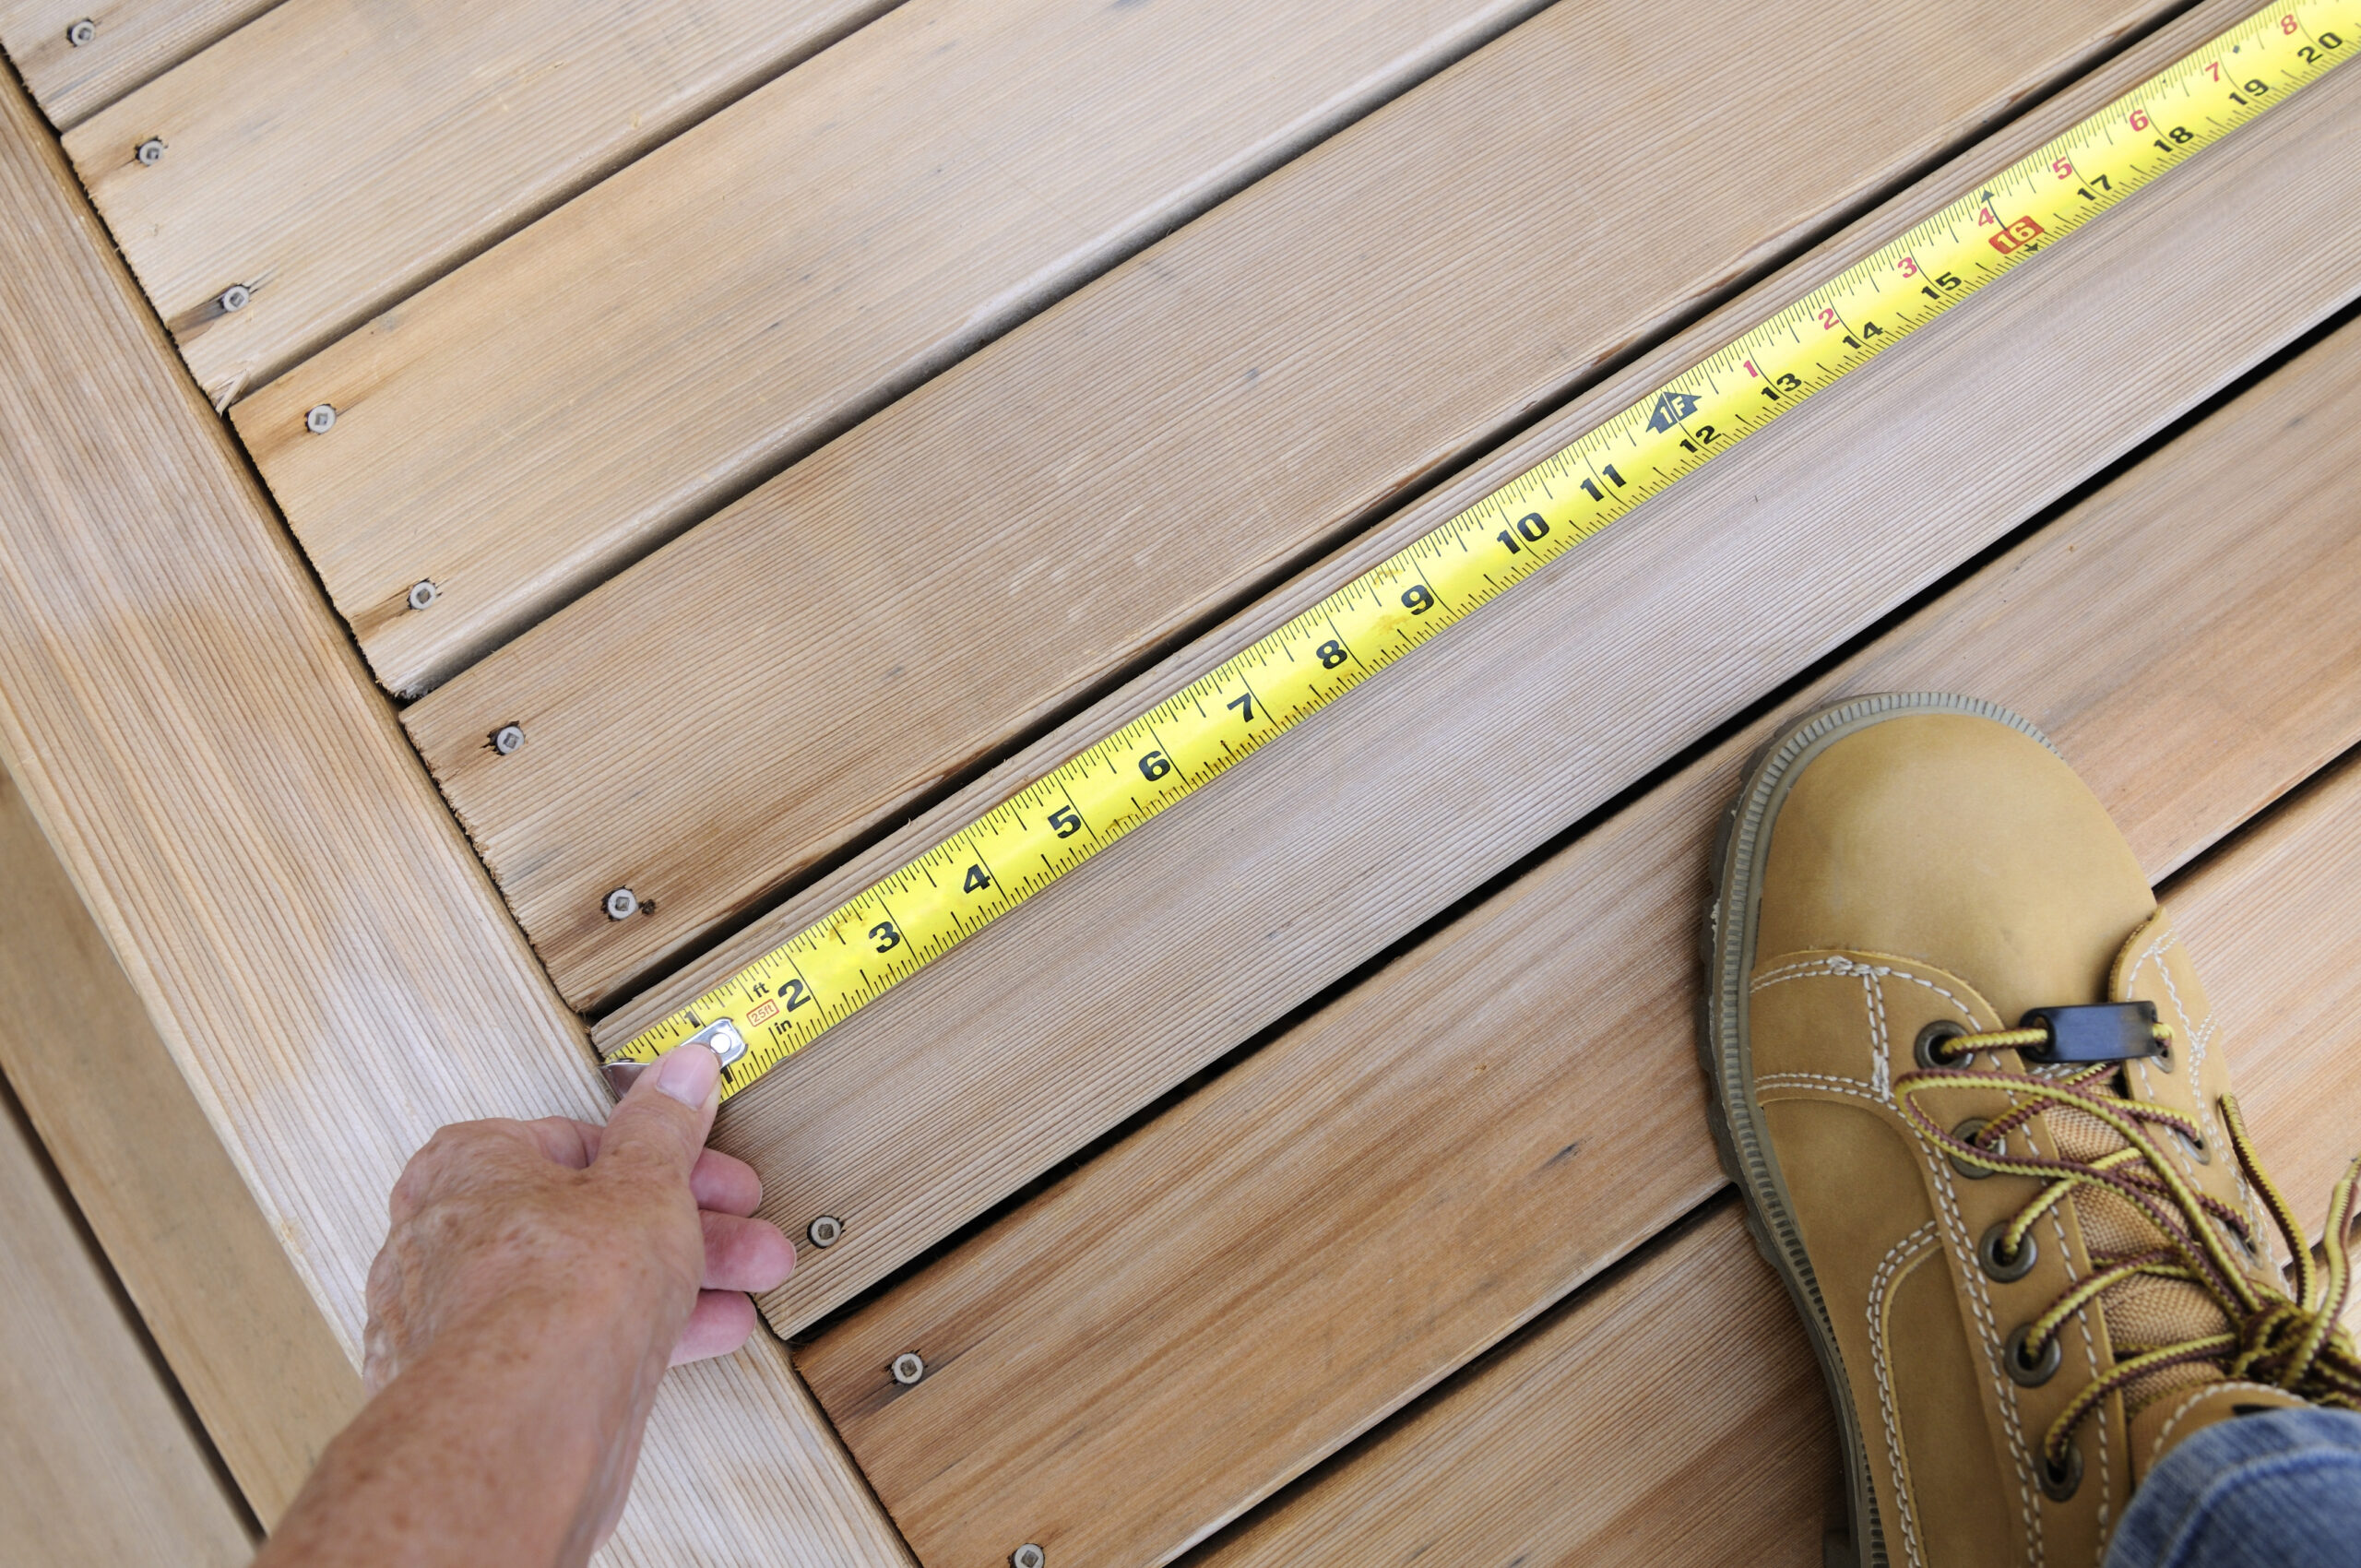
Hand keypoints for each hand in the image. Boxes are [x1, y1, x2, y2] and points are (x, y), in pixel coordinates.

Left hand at [363, 1044, 793, 1389]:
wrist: (528, 1421)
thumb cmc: (551, 1291)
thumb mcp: (644, 1181)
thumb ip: (665, 1126)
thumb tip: (679, 1074)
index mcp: (465, 1169)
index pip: (570, 1141)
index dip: (654, 1152)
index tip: (698, 1157)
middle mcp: (446, 1244)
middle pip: (586, 1217)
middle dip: (683, 1224)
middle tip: (737, 1230)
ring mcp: (464, 1324)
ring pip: (583, 1286)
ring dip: (674, 1281)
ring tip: (740, 1284)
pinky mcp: (491, 1388)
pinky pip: (571, 1344)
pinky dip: (636, 1336)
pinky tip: (694, 1334)